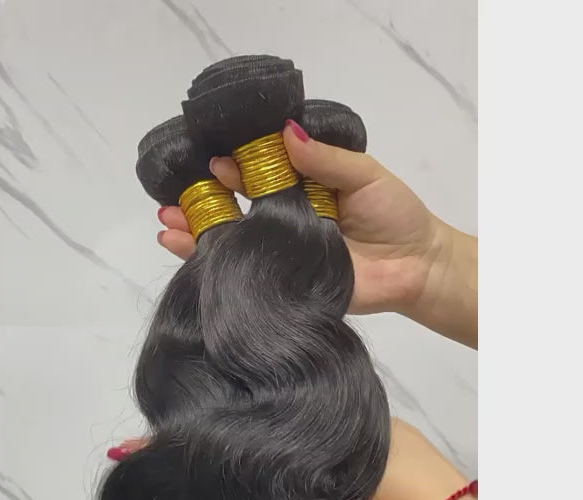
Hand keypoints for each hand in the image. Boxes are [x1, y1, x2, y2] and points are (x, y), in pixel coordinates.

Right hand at [157, 121, 444, 314]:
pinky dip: (210, 260)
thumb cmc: (395, 216)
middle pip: (234, 206)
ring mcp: (279, 252)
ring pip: (231, 238)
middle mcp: (283, 219)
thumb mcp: (364, 176)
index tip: (213, 161)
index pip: (257, 174)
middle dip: (202, 199)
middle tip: (175, 194)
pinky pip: (242, 271)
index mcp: (300, 190)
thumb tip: (285, 134)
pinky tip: (181, 247)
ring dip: (196, 228)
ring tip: (166, 220)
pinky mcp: (280, 282)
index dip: (233, 167)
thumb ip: (325, 159)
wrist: (416, 269)